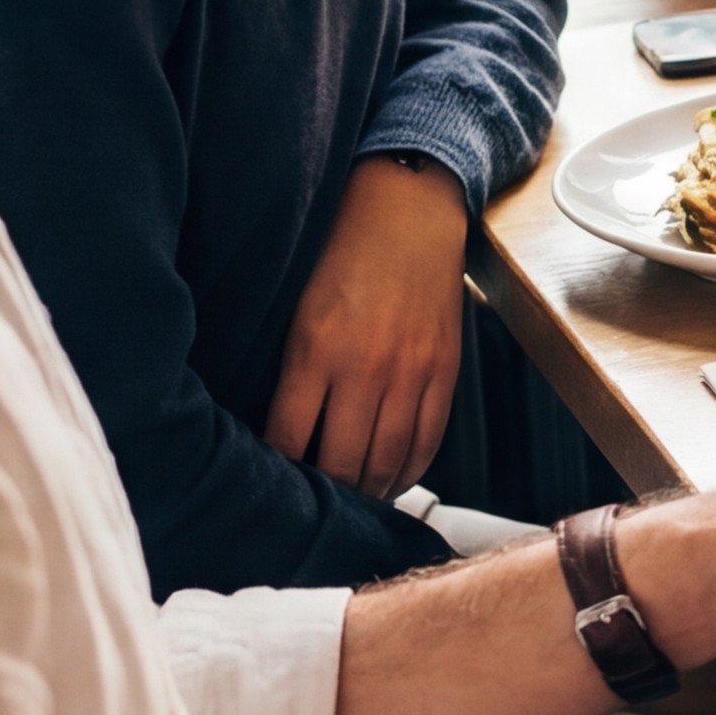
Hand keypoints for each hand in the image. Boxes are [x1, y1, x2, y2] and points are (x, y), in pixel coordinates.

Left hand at [267, 157, 472, 495]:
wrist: (410, 211)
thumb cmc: (342, 255)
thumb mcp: (298, 312)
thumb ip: (291, 372)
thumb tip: (282, 435)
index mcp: (315, 352)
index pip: (287, 440)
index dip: (277, 472)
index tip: (270, 483)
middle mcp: (364, 370)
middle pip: (340, 463)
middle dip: (324, 492)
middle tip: (312, 503)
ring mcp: (410, 373)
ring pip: (386, 461)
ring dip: (366, 489)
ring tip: (351, 498)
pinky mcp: (444, 371)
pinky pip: (428, 440)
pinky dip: (409, 469)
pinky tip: (392, 479)